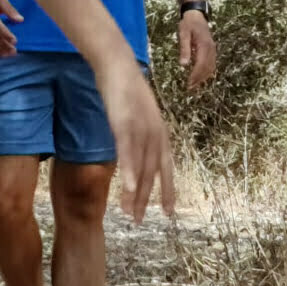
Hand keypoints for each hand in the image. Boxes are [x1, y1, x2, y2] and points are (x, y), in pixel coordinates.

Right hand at [96, 57, 175, 222]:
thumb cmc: (125, 90)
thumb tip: (135, 152)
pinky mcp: (125, 125)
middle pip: (153, 173)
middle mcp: (155, 135)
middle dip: (148, 199)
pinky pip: (128, 153)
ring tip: (131, 214)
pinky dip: (130, 172)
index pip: (166, 168)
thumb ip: (139, 135)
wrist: (117, 65)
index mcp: (160, 134)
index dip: (167, 190)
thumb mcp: (137, 116)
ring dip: (136, 193)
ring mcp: (142, 130)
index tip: (168, 212)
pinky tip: (128, 189)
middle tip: (141, 220)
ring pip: (141, 167)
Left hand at [178, 10, 216, 89]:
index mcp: (204, 45)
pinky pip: (211, 63)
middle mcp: (211, 48)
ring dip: (203, 77)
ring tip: (194, 85)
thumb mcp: (183, 34)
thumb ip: (184, 49)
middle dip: (199, 79)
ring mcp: (213, 49)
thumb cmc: (188, 23)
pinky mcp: (212, 49)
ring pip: (211, 67)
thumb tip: (183, 65)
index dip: (195, 76)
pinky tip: (200, 77)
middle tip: (190, 88)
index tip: (189, 84)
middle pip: (207, 68)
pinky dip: (207, 72)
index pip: (201, 64)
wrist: (196, 14)